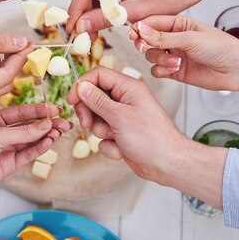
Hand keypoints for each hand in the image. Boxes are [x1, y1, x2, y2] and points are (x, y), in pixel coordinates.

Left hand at [0, 104, 70, 199]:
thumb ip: (24, 132)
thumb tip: (45, 125)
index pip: (23, 113)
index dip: (40, 111)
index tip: (56, 110)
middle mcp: (3, 133)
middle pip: (31, 127)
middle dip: (49, 124)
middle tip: (66, 123)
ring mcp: (8, 148)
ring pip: (33, 140)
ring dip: (47, 136)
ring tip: (61, 132)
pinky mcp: (10, 163)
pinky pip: (29, 153)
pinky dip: (40, 148)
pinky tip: (50, 142)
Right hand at [66, 0, 205, 36]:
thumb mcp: (135, 13)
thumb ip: (105, 19)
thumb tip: (80, 28)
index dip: (76, 10)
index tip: (73, 30)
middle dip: (79, 10)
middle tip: (83, 34)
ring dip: (84, 7)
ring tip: (91, 30)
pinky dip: (91, 2)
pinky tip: (97, 18)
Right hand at [66, 67, 188, 184]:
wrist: (167, 164)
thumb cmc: (151, 138)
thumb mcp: (119, 117)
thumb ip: (97, 101)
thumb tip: (81, 87)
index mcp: (129, 88)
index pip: (99, 75)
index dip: (82, 85)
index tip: (71, 100)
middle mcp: (126, 99)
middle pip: (94, 97)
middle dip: (89, 112)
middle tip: (87, 124)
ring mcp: (123, 117)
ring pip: (97, 118)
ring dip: (101, 131)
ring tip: (114, 138)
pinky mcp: (122, 133)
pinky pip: (104, 135)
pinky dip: (109, 144)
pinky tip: (122, 150)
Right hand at [131, 15, 238, 90]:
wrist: (235, 68)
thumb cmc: (220, 47)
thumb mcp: (189, 38)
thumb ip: (163, 37)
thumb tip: (142, 30)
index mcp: (178, 24)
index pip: (152, 23)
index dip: (140, 28)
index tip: (133, 33)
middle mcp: (174, 39)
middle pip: (147, 40)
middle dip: (145, 44)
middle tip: (144, 47)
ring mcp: (173, 55)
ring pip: (151, 56)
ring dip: (159, 59)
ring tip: (175, 61)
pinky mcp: (174, 71)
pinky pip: (157, 70)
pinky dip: (163, 70)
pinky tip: (176, 69)